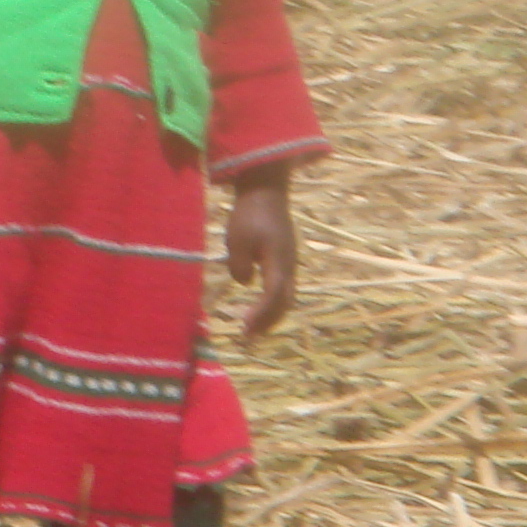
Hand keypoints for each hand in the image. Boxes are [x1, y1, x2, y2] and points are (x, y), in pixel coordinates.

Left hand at [224, 164, 298, 343]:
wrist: (266, 189)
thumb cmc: (250, 213)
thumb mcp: (237, 240)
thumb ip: (239, 265)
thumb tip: (245, 282)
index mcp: (278, 261)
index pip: (274, 296)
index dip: (261, 315)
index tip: (245, 327)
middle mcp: (289, 265)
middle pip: (285, 301)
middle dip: (268, 321)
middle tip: (249, 336)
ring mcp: (290, 261)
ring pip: (287, 295)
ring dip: (272, 313)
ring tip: (254, 327)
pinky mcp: (285, 257)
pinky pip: (284, 286)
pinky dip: (273, 301)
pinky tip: (260, 305)